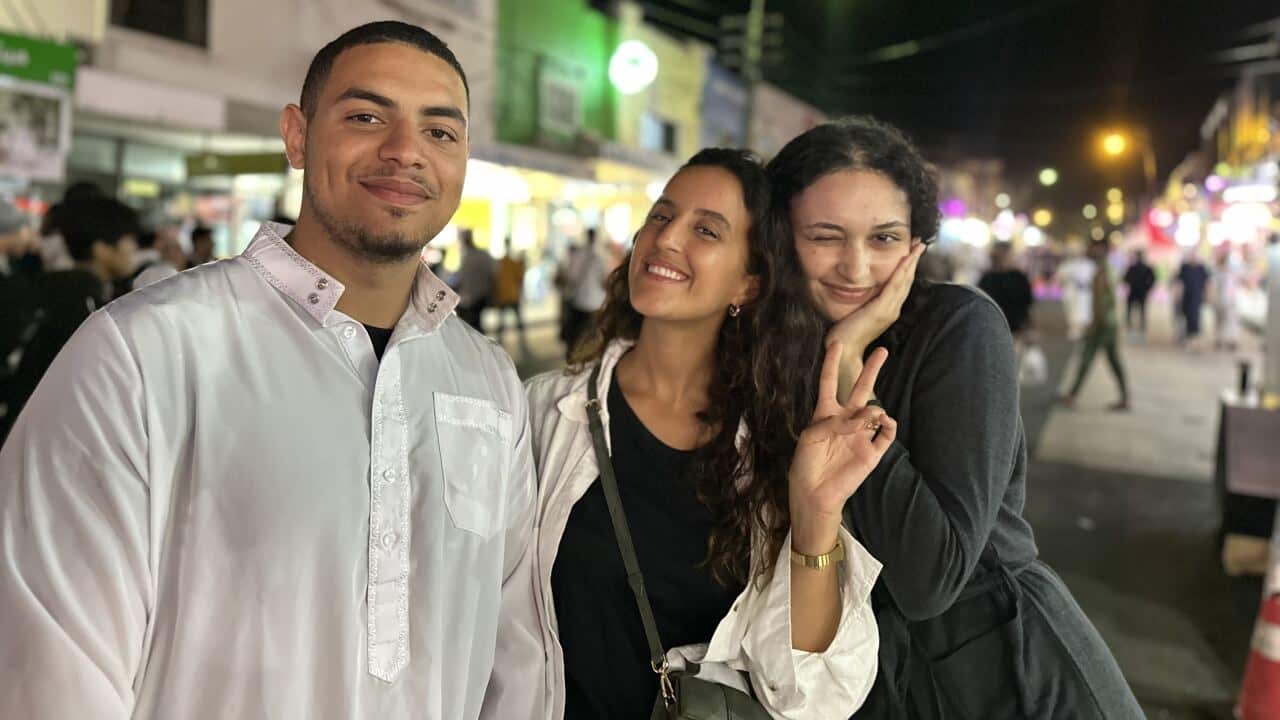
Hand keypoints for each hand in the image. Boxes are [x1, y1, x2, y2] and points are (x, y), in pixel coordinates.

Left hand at [788, 343, 897, 553]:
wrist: (815, 494)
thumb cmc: (806, 465)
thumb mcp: (810, 437)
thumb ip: (834, 422)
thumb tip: (862, 417)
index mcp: (825, 415)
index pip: (828, 382)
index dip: (830, 363)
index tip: (835, 342)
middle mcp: (845, 421)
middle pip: (860, 388)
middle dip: (872, 370)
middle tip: (883, 351)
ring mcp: (860, 435)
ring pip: (875, 410)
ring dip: (872, 409)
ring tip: (866, 417)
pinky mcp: (872, 451)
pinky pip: (888, 433)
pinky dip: (889, 424)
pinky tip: (882, 422)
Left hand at [826, 243, 925, 355]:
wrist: (843, 352)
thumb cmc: (846, 334)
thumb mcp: (858, 313)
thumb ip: (864, 303)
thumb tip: (861, 290)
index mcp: (888, 310)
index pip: (902, 285)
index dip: (908, 268)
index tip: (912, 252)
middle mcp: (892, 309)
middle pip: (907, 280)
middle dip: (914, 260)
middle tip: (921, 243)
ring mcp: (888, 310)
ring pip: (904, 281)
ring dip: (911, 261)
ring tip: (918, 246)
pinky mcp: (880, 310)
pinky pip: (894, 286)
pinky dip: (901, 271)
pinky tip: (906, 259)